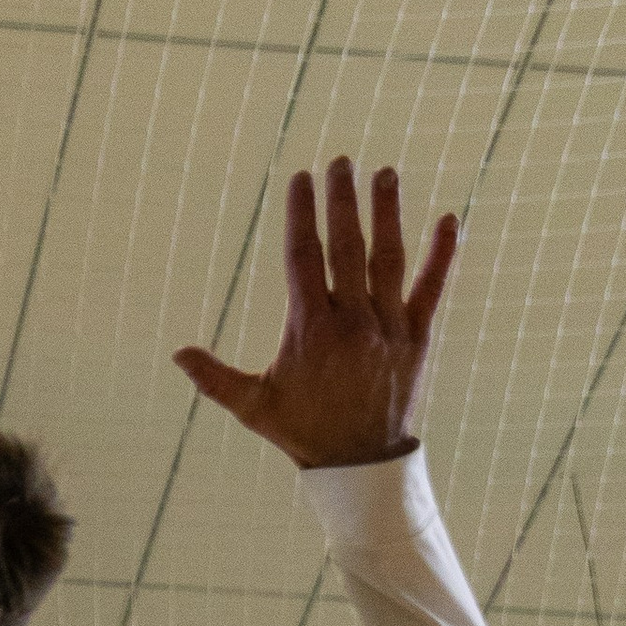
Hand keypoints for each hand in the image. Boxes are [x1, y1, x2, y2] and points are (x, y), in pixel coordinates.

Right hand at [174, 158, 456, 471]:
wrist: (362, 464)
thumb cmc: (303, 431)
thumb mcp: (254, 407)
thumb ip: (215, 379)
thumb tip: (177, 354)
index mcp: (310, 329)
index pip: (304, 257)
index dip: (303, 214)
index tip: (302, 178)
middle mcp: (352, 321)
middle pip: (347, 247)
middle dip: (343, 201)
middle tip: (341, 162)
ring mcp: (388, 327)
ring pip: (389, 259)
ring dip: (388, 213)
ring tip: (385, 174)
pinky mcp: (417, 337)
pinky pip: (432, 289)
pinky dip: (442, 254)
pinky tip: (449, 219)